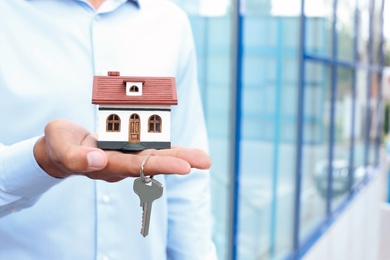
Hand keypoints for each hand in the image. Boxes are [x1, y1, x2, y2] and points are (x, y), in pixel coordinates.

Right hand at [33, 119, 210, 181]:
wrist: (62, 147)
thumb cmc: (59, 146)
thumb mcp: (60, 148)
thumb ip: (76, 157)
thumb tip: (98, 161)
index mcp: (106, 165)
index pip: (136, 166)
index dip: (160, 165)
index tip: (184, 167)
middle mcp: (121, 164)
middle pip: (153, 163)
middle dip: (179, 162)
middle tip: (205, 161)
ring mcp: (126, 156)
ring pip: (156, 156)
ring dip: (180, 156)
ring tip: (204, 159)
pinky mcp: (129, 147)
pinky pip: (152, 147)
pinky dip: (169, 148)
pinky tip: (187, 152)